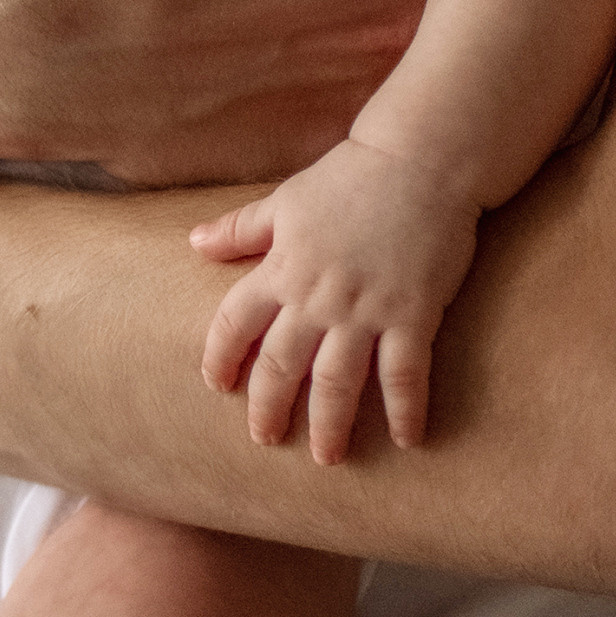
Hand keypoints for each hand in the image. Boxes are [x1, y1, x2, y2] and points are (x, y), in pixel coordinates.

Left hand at [192, 139, 483, 461]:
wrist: (422, 159)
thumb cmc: (352, 176)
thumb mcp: (286, 200)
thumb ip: (240, 229)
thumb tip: (194, 243)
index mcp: (281, 268)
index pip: (234, 323)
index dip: (221, 357)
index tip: (217, 386)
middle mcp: (316, 297)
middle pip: (280, 366)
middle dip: (268, 408)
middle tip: (265, 439)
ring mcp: (365, 309)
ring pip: (337, 382)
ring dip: (329, 424)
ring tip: (327, 457)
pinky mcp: (413, 314)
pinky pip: (405, 374)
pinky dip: (406, 410)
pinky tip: (408, 440)